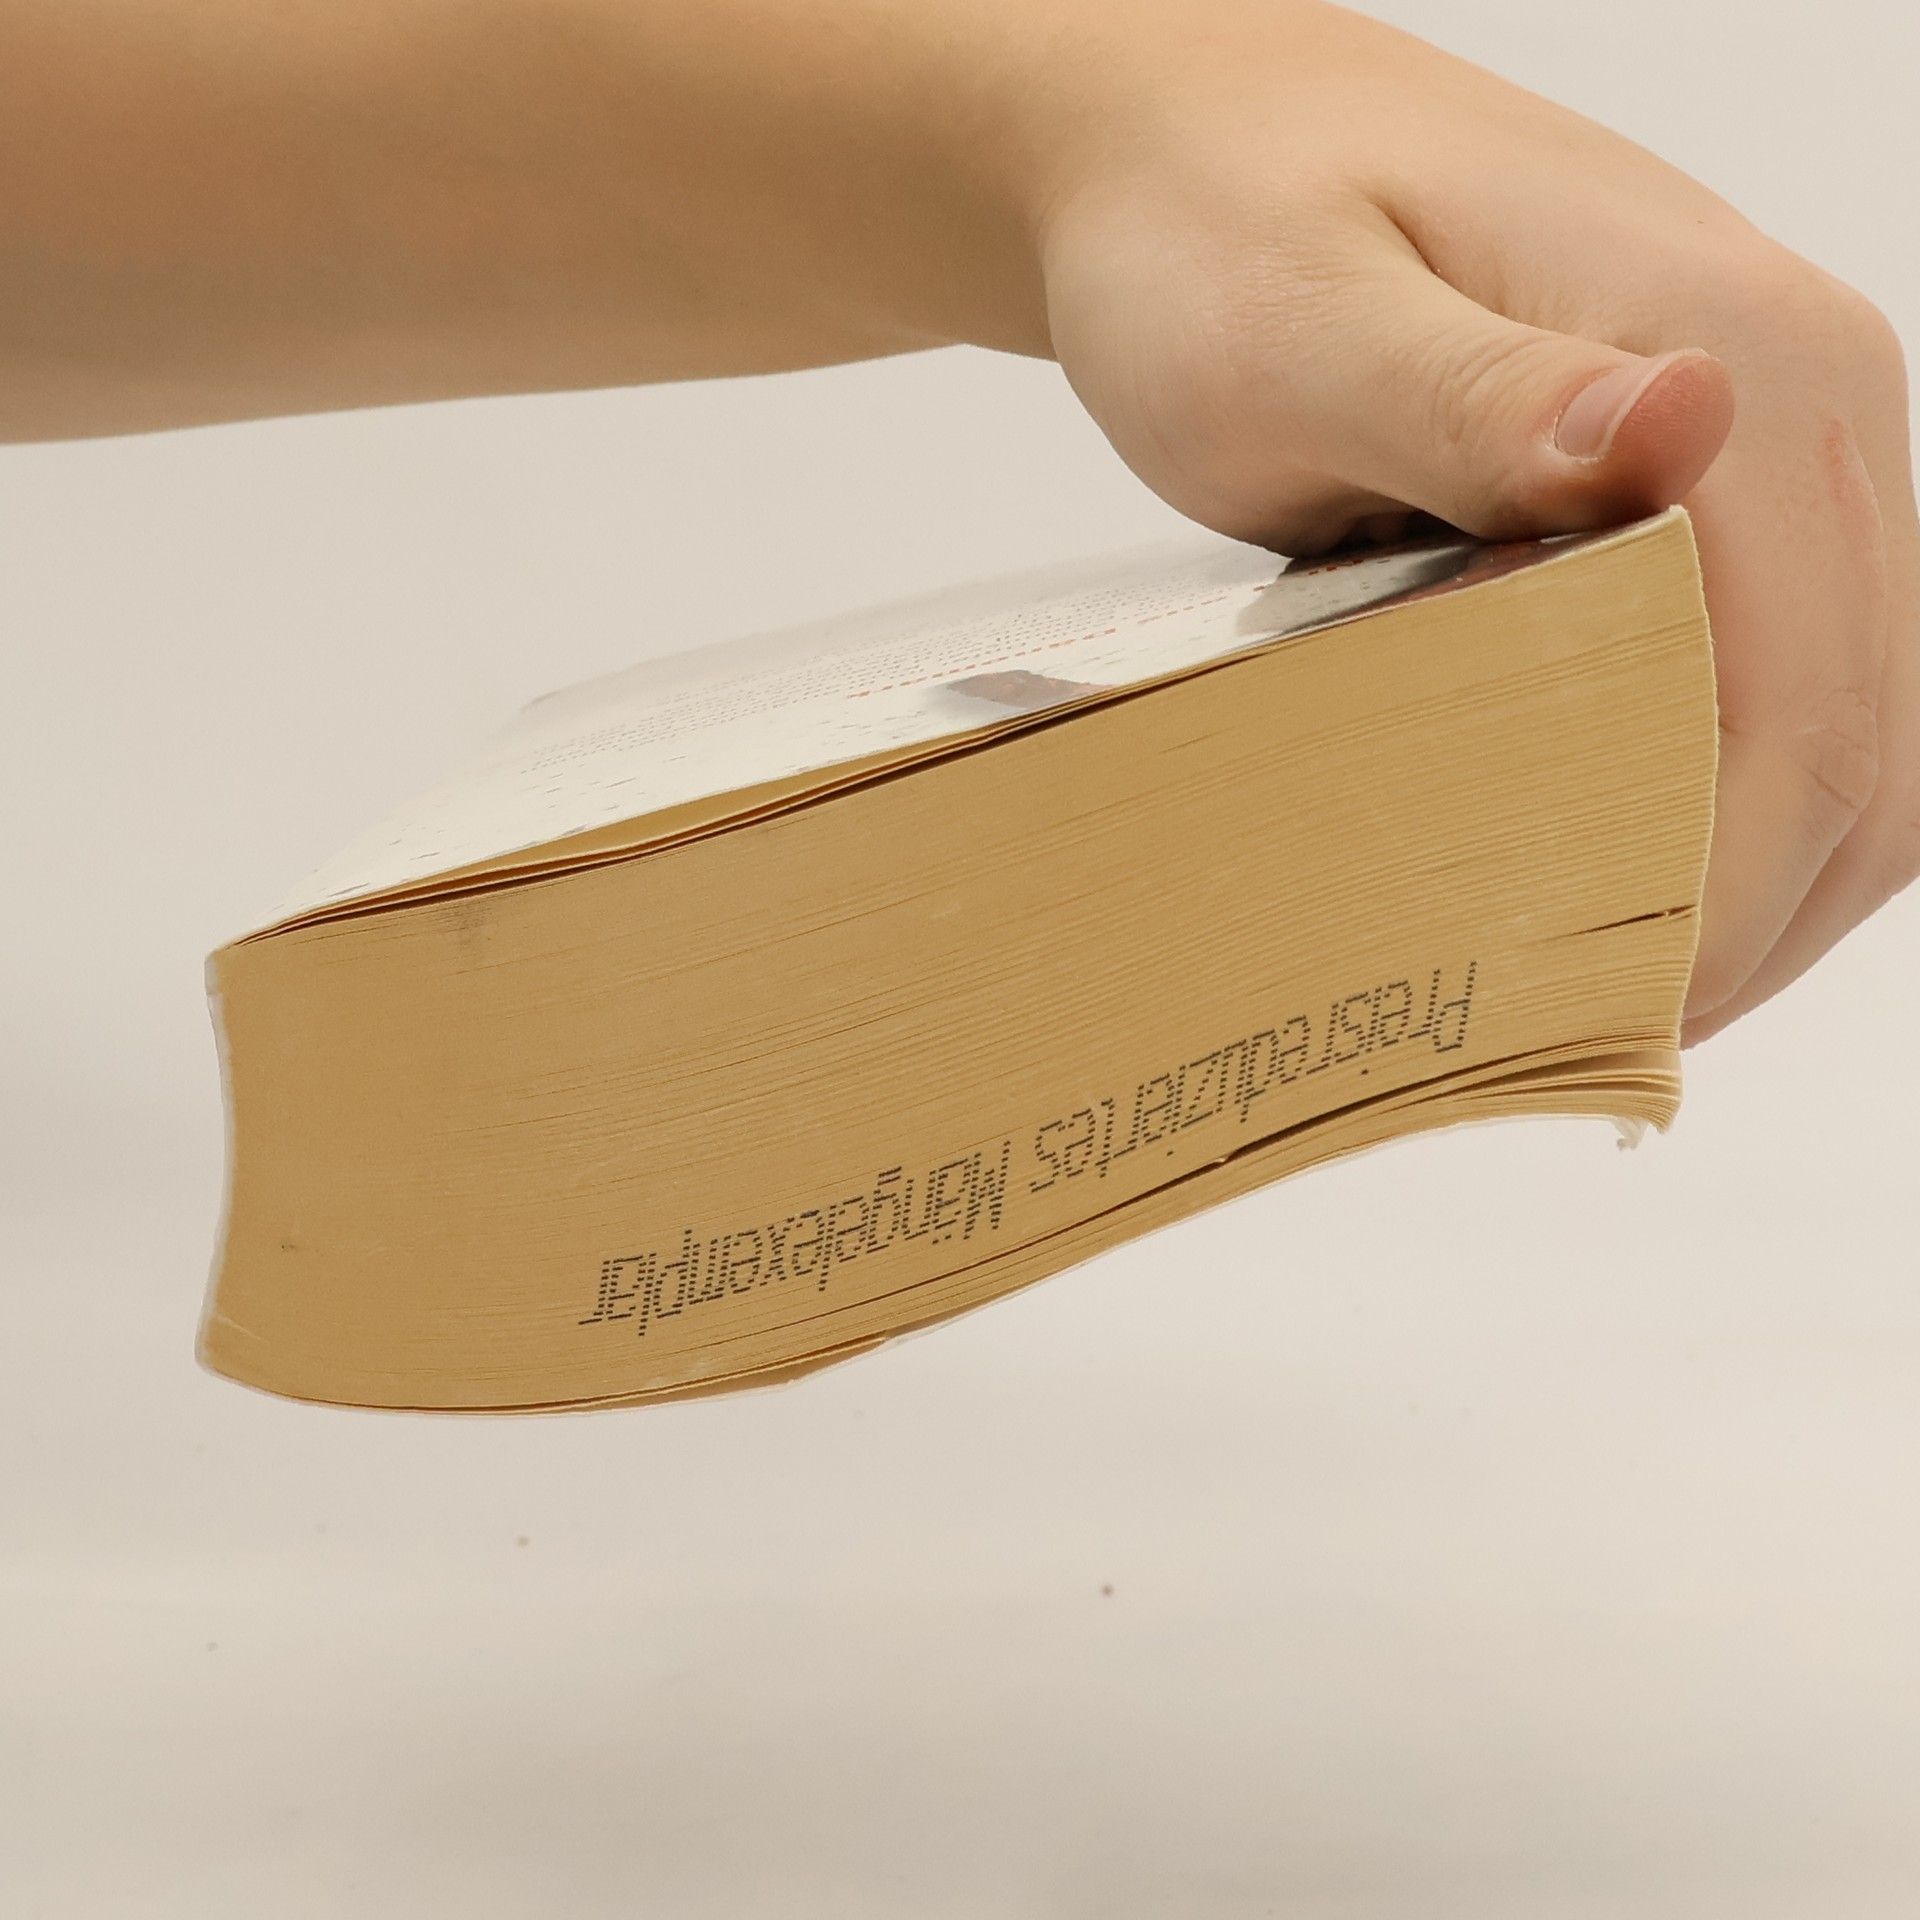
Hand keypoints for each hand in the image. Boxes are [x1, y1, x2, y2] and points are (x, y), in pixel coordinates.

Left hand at [1031, 0, 1917, 1037]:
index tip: (1609, 1015)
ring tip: (1620, 981)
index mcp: (1743, 360)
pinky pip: (1788, 669)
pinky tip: (1632, 858)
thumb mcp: (1301, 325)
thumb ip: (1475, 396)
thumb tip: (1674, 431)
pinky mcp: (1710, 481)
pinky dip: (1738, 792)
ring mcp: (1768, 440)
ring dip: (1767, 868)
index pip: (1812, 698)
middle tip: (1603, 1037)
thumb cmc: (1218, 233)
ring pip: (1861, 715)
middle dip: (1757, 911)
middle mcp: (1801, 397)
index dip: (1730, 892)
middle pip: (1872, 732)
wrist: (1189, 149)